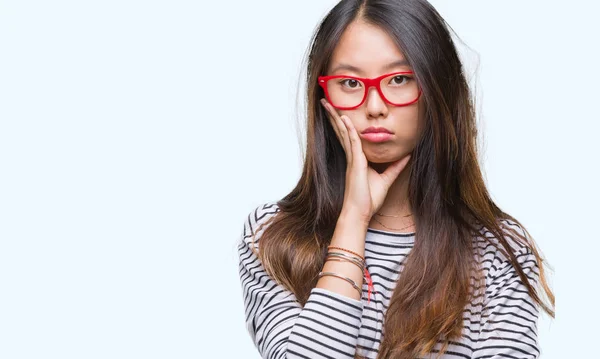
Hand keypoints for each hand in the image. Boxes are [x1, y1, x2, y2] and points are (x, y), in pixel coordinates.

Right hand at [320, 98, 411, 222]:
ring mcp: (352, 159)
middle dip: (333, 115)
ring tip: (327, 103)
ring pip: (343, 132)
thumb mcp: (386, 180)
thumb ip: (395, 167)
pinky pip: (352, 142)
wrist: (360, 213)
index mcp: (357, 159)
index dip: (343, 123)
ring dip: (336, 117)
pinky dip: (348, 130)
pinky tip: (345, 119)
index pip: (348, 136)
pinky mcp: (355, 163)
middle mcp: (352, 156)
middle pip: (341, 131)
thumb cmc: (369, 200)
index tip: (338, 110)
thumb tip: (406, 157)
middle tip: (325, 101)